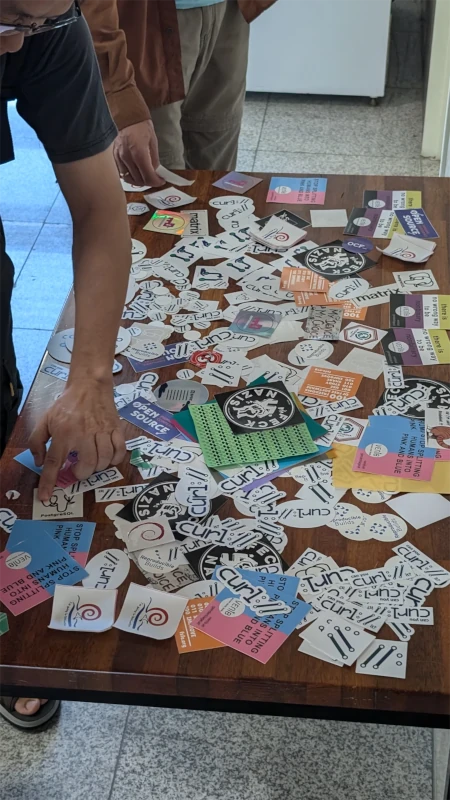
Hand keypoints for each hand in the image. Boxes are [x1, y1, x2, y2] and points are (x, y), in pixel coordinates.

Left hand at [29, 378, 125, 500]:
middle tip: (78, 469)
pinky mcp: (116, 429)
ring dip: (97, 467)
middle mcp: (84, 434)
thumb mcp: (45, 420)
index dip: (49, 482)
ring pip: (103, 460)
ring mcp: (102, 432)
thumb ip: (37, 441)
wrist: (89, 386)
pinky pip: (119, 451)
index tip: (45, 497)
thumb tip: (40, 462)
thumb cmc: (66, 404)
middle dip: (81, 473)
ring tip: (91, 462)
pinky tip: (108, 457)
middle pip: (86, 465)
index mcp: (64, 432)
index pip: (54, 462)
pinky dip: (114, 459)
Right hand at [114, 119, 164, 187]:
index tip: (161, 181)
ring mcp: (119, 158)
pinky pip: (122, 173)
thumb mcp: (153, 142)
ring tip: (146, 178)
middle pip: (139, 180)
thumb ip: (154, 159)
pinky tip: (136, 174)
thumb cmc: (141, 126)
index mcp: (139, 153)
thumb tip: (156, 172)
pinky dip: (130, 176)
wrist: (127, 116)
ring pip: (129, 179)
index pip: (148, 176)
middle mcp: (127, 157)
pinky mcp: (115, 157)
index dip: (156, 181)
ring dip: (139, 182)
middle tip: (155, 179)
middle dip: (149, 182)